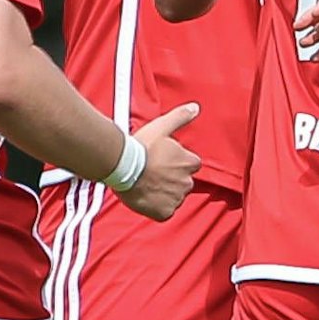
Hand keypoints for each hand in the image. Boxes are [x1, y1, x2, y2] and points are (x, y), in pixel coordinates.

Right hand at [121, 103, 200, 220]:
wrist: (122, 166)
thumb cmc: (142, 147)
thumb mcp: (162, 126)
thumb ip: (181, 117)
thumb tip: (195, 107)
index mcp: (190, 163)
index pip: (191, 165)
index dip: (177, 163)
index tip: (163, 161)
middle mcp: (187, 182)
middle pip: (183, 182)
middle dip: (172, 179)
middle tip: (153, 173)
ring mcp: (176, 199)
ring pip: (174, 197)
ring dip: (164, 192)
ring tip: (147, 184)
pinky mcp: (165, 212)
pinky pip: (165, 211)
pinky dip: (157, 207)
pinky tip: (146, 197)